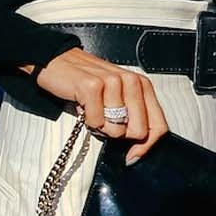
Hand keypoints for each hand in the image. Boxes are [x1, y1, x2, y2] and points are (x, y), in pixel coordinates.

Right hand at [34, 49, 167, 161]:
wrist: (56, 61)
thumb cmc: (87, 82)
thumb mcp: (117, 96)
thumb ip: (133, 117)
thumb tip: (138, 149)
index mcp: (141, 85)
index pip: (158, 126)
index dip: (146, 146)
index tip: (132, 155)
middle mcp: (131, 81)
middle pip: (139, 131)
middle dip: (120, 134)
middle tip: (105, 120)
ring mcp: (113, 82)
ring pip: (116, 129)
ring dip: (100, 125)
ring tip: (92, 109)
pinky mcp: (92, 86)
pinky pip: (96, 122)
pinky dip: (87, 120)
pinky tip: (82, 106)